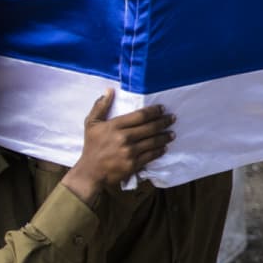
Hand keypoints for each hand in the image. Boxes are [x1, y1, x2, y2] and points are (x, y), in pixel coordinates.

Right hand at [60, 89, 175, 199]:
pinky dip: (159, 151)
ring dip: (165, 137)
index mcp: (114, 126)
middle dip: (163, 122)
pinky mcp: (134, 164)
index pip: (140, 116)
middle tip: (172, 118)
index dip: (153, 111)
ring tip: (172, 133)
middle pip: (150, 127)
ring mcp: (130, 152)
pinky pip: (151, 155)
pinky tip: (164, 147)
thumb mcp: (91, 124)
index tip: (162, 108)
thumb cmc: (91, 146)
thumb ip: (100, 106)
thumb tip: (109, 90)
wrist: (91, 172)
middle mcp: (124, 138)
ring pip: (153, 142)